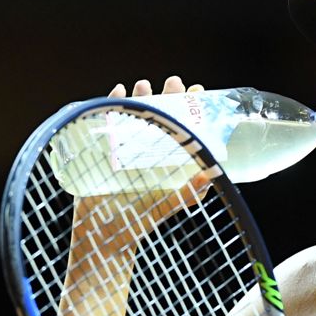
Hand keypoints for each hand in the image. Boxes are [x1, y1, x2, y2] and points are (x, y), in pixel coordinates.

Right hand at [68, 75, 210, 258]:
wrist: (109, 234)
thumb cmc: (143, 218)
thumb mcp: (172, 202)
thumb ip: (192, 191)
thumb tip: (213, 174)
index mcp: (168, 155)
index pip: (182, 124)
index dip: (190, 106)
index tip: (197, 90)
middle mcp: (149, 146)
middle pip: (160, 113)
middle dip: (166, 94)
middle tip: (173, 81)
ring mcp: (125, 145)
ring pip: (134, 112)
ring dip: (139, 95)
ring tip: (144, 84)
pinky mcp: (102, 147)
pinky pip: (105, 119)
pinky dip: (111, 102)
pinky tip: (118, 91)